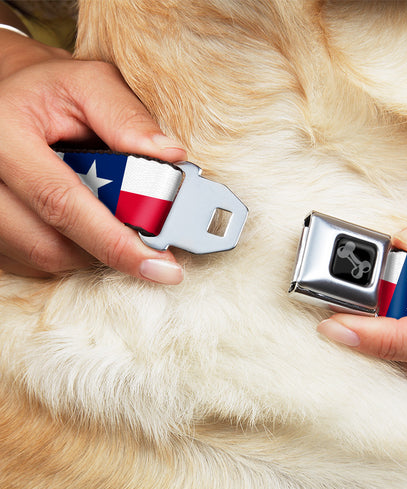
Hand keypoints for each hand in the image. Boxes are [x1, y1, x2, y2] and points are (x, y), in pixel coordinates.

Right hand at [0, 30, 185, 282]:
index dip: (115, 242)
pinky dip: (70, 250)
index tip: (161, 266)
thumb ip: (128, 117)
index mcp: (4, 135)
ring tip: (113, 221)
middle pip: (50, 244)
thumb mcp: (90, 84)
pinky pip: (32, 261)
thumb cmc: (51, 90)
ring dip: (91, 250)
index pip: (61, 203)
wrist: (9, 98)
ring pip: (43, 258)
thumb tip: (171, 156)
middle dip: (109, 250)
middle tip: (150, 247)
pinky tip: (84, 225)